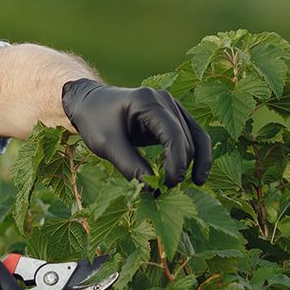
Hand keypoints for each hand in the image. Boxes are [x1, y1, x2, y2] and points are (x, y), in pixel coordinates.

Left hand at [60, 79, 212, 189]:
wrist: (91, 103)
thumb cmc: (95, 121)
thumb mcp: (106, 145)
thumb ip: (130, 166)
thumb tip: (153, 191)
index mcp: (146, 100)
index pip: (172, 133)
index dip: (176, 161)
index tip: (169, 185)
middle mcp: (164, 99)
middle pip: (186, 138)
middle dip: (180, 166)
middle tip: (165, 190)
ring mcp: (172, 105)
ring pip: (195, 138)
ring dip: (192, 163)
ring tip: (186, 185)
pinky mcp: (174, 115)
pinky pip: (193, 136)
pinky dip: (196, 155)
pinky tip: (198, 176)